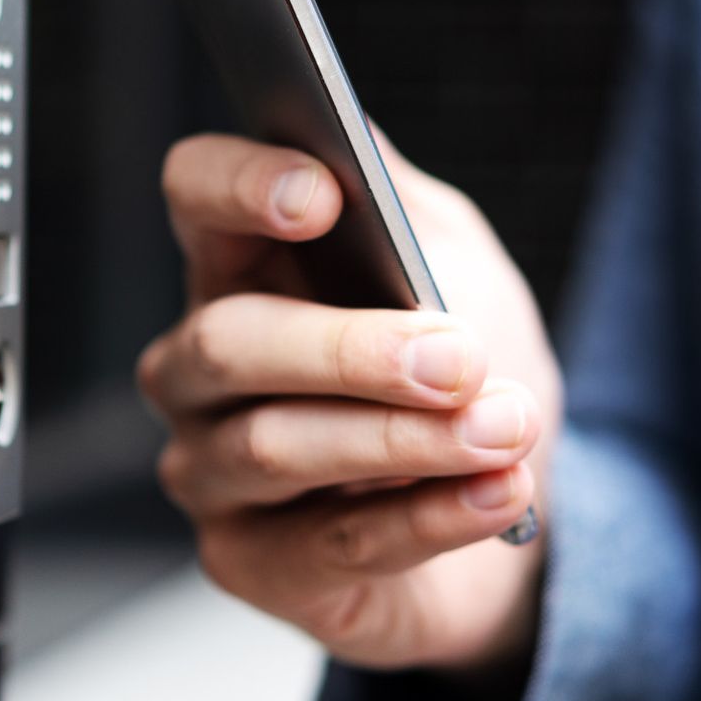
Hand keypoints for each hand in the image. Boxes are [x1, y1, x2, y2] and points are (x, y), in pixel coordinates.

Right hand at [138, 133, 561, 671]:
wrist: (506, 499)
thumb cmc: (458, 367)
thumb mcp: (449, 258)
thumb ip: (399, 200)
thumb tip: (352, 136)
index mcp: (237, 263)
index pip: (194, 194)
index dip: (239, 187)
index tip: (321, 195)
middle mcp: (198, 368)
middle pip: (227, 341)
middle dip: (349, 350)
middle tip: (458, 358)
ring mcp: (212, 470)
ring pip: (276, 448)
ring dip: (407, 440)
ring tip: (504, 427)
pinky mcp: (250, 564)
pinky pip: (335, 544)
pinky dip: (430, 517)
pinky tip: (498, 490)